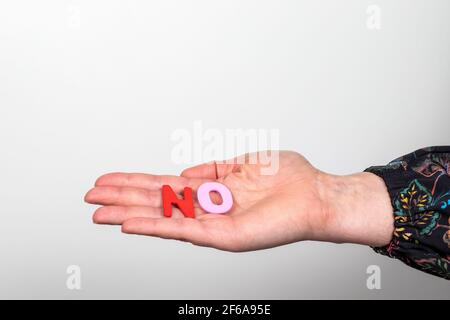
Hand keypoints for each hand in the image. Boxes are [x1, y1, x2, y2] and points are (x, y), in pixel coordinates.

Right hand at [85, 151, 393, 250]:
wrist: (315, 195)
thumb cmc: (288, 179)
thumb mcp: (245, 161)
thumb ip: (214, 168)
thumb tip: (185, 173)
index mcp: (211, 190)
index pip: (164, 186)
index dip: (136, 183)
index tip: (110, 179)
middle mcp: (207, 207)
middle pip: (155, 202)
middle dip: (122, 198)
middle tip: (90, 196)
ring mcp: (212, 223)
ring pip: (162, 218)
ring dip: (128, 214)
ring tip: (98, 212)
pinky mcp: (222, 235)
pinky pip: (183, 230)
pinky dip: (155, 227)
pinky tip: (130, 223)